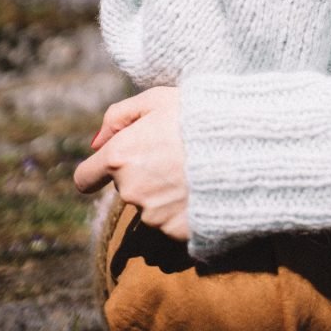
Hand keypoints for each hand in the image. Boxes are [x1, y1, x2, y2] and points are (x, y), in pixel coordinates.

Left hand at [73, 87, 189, 240]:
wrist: (245, 146)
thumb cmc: (199, 115)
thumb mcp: (157, 99)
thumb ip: (119, 116)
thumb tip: (95, 142)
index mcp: (119, 156)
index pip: (85, 178)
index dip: (95, 172)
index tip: (111, 167)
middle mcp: (130, 190)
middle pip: (125, 187)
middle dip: (143, 173)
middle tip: (176, 153)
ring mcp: (154, 215)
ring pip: (150, 205)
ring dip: (164, 192)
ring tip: (195, 169)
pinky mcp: (178, 232)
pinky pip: (173, 221)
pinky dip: (184, 209)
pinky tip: (204, 188)